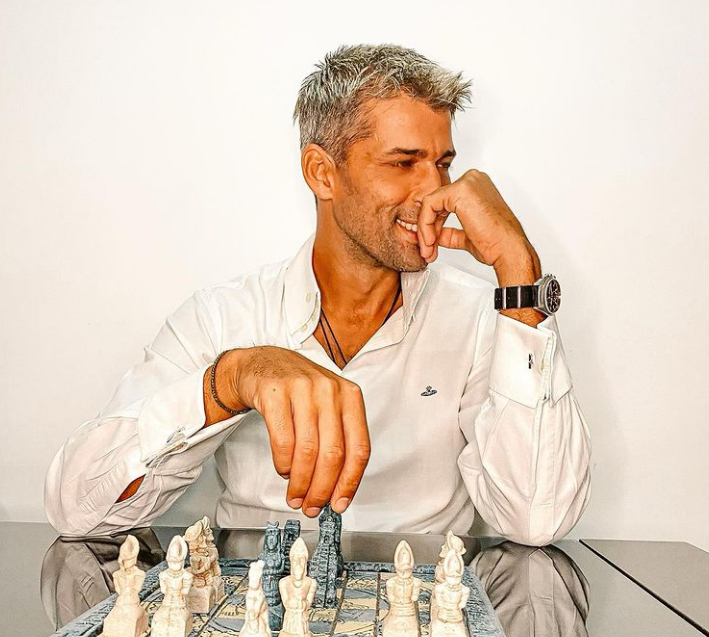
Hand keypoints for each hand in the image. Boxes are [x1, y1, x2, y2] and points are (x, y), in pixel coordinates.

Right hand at [229, 346, 370, 516]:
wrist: (263, 363)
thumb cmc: (299, 389)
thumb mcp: (328, 405)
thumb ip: (337, 439)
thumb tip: (337, 487)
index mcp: (350, 396)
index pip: (359, 448)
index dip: (350, 482)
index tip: (340, 503)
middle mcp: (329, 390)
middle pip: (333, 454)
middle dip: (322, 489)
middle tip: (312, 505)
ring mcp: (302, 389)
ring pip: (307, 451)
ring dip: (301, 482)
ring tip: (295, 494)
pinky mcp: (275, 393)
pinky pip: (282, 441)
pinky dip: (283, 464)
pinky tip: (283, 470)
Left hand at [416, 169, 535, 273]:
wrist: (508, 249)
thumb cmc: (497, 243)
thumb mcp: (466, 235)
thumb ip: (449, 232)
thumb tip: (436, 235)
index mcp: (476, 187)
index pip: (444, 202)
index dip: (434, 224)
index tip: (431, 243)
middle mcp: (472, 180)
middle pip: (436, 202)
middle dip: (428, 228)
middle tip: (427, 249)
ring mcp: (467, 183)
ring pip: (430, 204)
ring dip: (426, 229)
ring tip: (429, 248)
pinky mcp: (459, 191)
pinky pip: (429, 205)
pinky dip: (426, 224)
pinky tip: (431, 240)